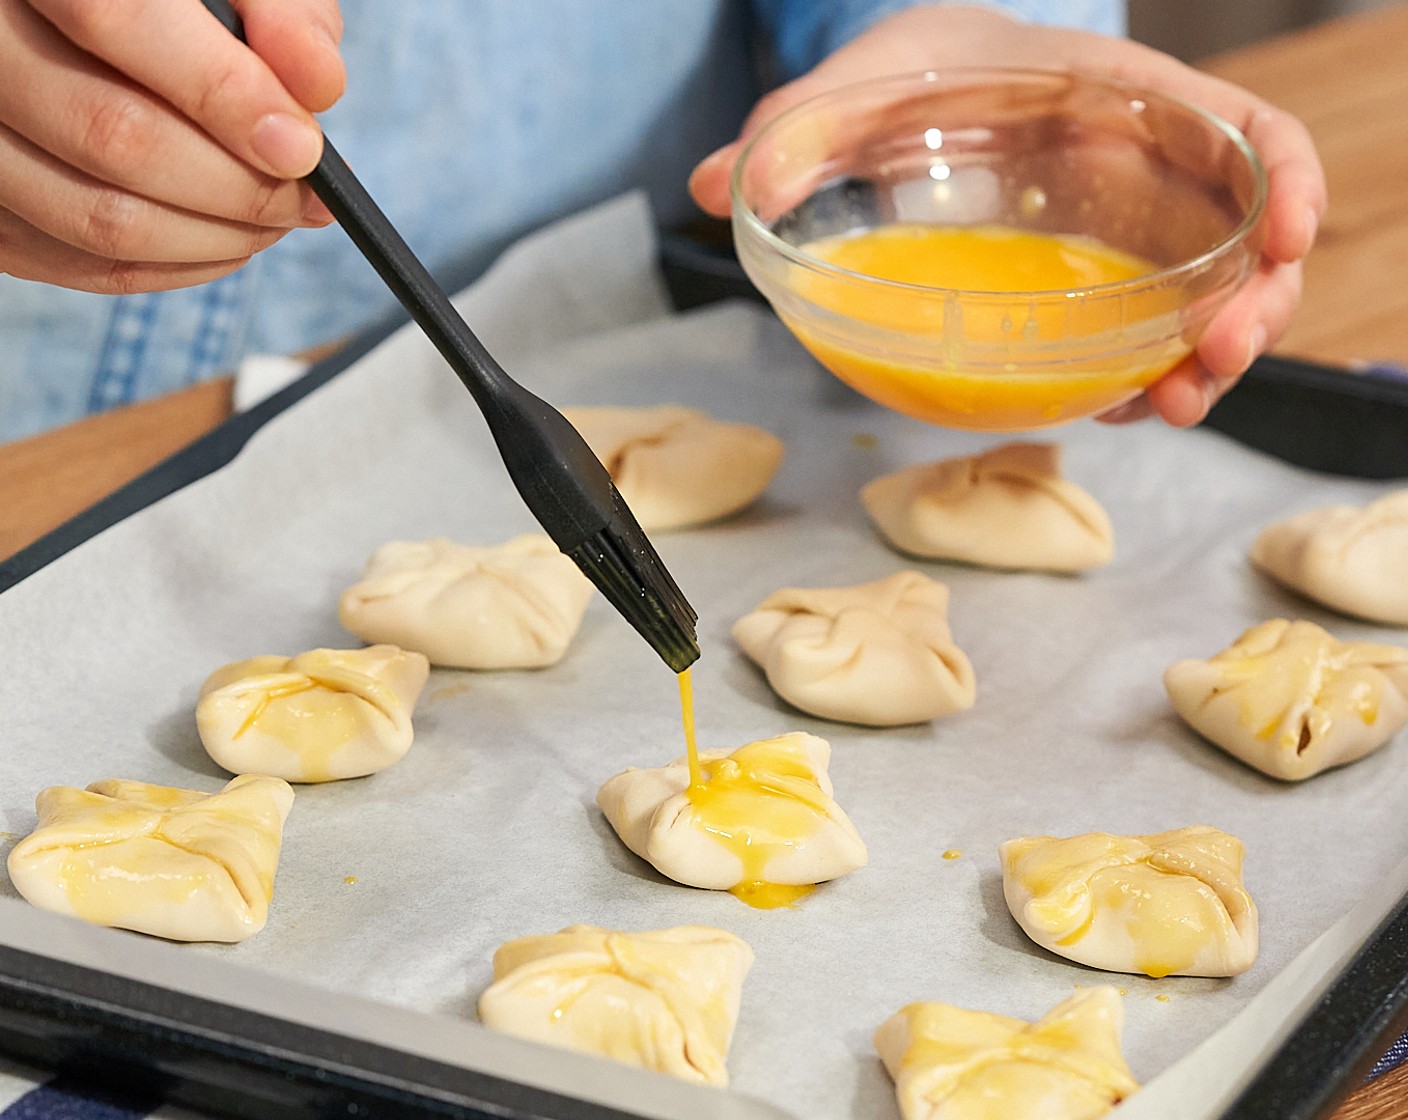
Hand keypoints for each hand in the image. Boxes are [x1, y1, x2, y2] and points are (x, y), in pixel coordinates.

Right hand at [0, 0, 344, 293]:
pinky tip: (226, 241)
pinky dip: (172, 267)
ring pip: (95, 219)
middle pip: (110, 135)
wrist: (86, 30)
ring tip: (276, 218)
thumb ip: (275, 14)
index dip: (223, 93)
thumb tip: (317, 85)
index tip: (303, 148)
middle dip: (237, 186)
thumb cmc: (171, 5)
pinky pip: (76, 263)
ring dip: (213, 238)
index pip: (115, 17)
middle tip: (306, 197)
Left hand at [690, 5, 1326, 427]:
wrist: (918, 85)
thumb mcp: (859, 82)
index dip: (1280, 178)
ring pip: (1202, 297)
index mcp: (1113, 99)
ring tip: (1173, 406)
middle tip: (1212, 362)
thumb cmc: (909, 72)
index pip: (1234, 126)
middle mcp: (1135, 169)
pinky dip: (1149, 372)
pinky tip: (1127, 407)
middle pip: (1241, 233)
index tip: (1289, 236)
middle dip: (1253, 304)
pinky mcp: (1088, 281)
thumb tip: (710, 185)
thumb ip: (794, 127)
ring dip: (1207, 359)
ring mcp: (1118, 232)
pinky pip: (1144, 329)